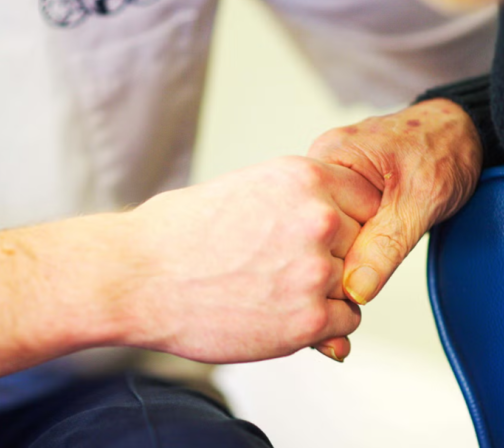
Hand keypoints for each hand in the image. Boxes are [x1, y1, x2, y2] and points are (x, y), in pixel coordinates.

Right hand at [106, 157, 380, 363]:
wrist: (137, 278)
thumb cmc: (179, 234)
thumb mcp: (247, 189)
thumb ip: (298, 201)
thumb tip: (332, 222)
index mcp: (303, 177)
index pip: (366, 199)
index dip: (350, 222)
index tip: (332, 238)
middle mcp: (319, 218)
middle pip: (363, 244)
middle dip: (338, 258)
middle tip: (294, 269)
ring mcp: (316, 270)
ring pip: (355, 287)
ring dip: (328, 294)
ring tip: (279, 293)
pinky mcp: (308, 319)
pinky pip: (345, 323)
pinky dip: (323, 327)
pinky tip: (283, 316)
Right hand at [308, 99, 481, 304]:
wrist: (462, 130)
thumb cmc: (444, 148)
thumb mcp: (420, 201)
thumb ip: (386, 245)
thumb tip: (355, 289)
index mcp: (328, 155)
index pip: (308, 219)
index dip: (331, 249)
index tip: (361, 260)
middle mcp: (321, 163)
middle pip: (314, 227)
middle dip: (343, 248)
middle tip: (380, 241)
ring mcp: (330, 175)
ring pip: (328, 230)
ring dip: (352, 244)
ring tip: (380, 234)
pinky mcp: (342, 188)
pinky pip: (340, 224)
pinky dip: (357, 236)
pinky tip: (375, 234)